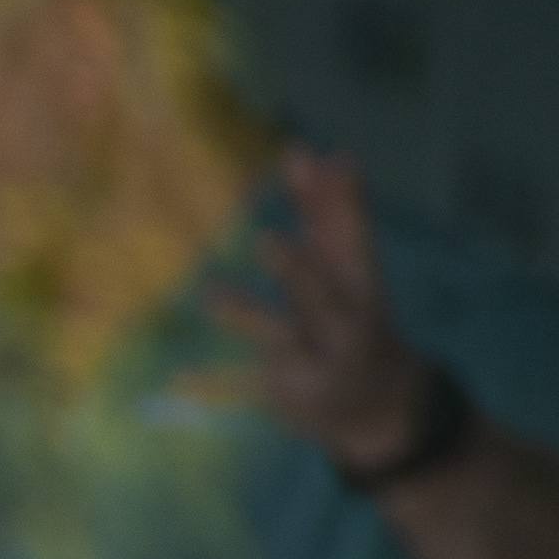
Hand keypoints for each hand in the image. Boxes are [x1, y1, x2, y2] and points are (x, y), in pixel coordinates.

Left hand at [205, 147, 436, 474]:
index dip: (344, 201)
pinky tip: (178, 381)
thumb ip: (325, 215)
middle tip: (267, 240)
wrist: (380, 407)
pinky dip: (215, 387)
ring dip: (248, 318)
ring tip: (211, 296)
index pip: (355, 239)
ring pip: (281, 338)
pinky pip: (247, 390)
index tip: (334, 160)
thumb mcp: (347, 271)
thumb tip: (307, 151)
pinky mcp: (287, 395)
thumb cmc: (355, 319)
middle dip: (297, 269)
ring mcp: (315, 361)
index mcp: (360, 287)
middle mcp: (343, 324)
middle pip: (320, 294)